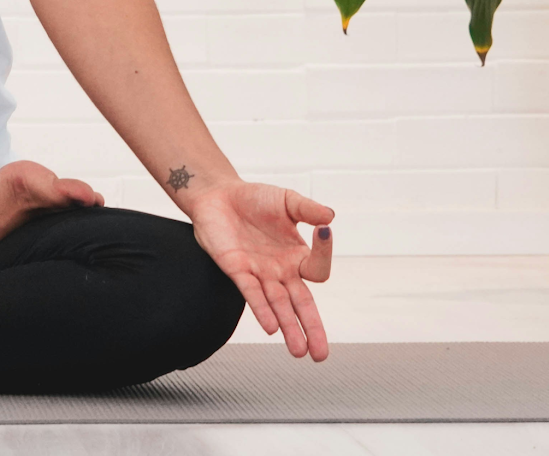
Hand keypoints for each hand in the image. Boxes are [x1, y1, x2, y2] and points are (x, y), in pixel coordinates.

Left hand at [187, 181, 334, 360]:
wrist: (218, 194)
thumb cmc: (254, 199)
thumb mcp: (287, 201)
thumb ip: (308, 209)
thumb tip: (330, 217)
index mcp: (296, 255)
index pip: (317, 268)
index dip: (324, 252)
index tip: (323, 231)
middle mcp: (280, 270)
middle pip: (300, 304)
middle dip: (311, 329)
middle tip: (321, 354)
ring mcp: (259, 273)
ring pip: (277, 306)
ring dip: (287, 328)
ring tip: (298, 351)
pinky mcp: (236, 269)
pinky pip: (251, 293)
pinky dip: (261, 309)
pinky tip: (271, 327)